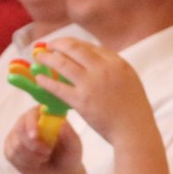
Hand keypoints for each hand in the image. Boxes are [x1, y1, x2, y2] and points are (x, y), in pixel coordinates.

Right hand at [3, 106, 83, 173]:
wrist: (60, 173)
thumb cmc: (68, 155)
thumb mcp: (73, 146)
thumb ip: (70, 135)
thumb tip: (63, 123)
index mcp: (44, 114)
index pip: (32, 113)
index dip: (31, 124)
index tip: (35, 136)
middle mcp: (28, 120)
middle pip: (20, 129)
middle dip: (32, 145)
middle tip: (47, 154)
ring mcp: (17, 133)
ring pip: (15, 144)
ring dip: (31, 156)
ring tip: (44, 158)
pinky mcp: (10, 147)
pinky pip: (11, 154)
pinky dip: (24, 162)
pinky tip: (35, 162)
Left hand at [34, 38, 150, 144]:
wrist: (134, 130)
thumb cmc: (133, 109)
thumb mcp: (129, 80)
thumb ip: (113, 69)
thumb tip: (94, 63)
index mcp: (117, 62)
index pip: (90, 46)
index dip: (73, 44)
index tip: (64, 45)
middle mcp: (103, 68)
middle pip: (74, 48)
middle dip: (58, 44)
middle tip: (48, 46)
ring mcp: (91, 83)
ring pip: (62, 64)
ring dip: (47, 58)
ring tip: (38, 57)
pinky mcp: (81, 100)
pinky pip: (58, 87)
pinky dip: (46, 81)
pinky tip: (39, 79)